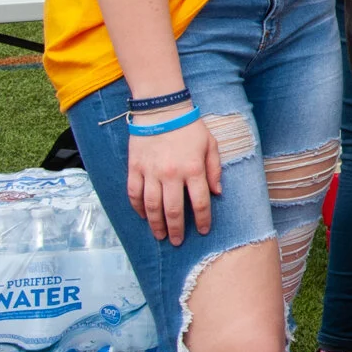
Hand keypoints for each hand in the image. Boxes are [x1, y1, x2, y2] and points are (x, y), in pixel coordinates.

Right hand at [126, 119, 221, 244]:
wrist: (161, 110)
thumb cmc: (189, 127)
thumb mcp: (211, 144)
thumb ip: (214, 170)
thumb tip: (217, 193)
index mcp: (193, 169)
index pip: (199, 202)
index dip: (202, 220)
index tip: (203, 230)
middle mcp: (171, 174)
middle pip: (173, 210)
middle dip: (176, 229)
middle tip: (177, 241)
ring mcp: (151, 172)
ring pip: (152, 206)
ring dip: (156, 224)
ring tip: (160, 236)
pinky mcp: (135, 168)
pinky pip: (134, 194)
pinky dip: (138, 208)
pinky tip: (143, 216)